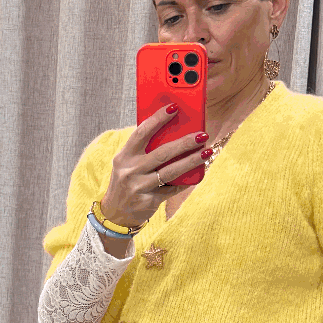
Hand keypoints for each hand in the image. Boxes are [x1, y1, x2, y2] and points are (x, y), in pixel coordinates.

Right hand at [98, 106, 207, 234]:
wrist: (115, 214)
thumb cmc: (126, 182)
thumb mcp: (127, 164)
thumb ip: (143, 150)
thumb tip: (173, 132)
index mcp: (124, 156)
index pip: (141, 132)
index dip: (158, 119)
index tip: (174, 107)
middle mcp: (130, 171)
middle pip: (162, 153)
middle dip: (184, 142)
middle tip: (202, 134)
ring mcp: (139, 187)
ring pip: (170, 171)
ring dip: (191, 161)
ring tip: (207, 152)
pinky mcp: (149, 201)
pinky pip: (172, 189)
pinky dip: (186, 181)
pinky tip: (198, 174)